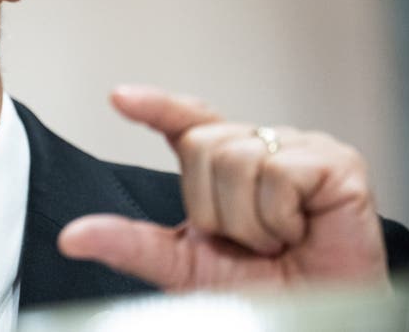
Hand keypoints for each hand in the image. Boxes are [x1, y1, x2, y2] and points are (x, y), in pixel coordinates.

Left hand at [57, 85, 388, 290]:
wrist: (322, 316)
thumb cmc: (262, 292)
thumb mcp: (183, 267)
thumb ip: (130, 245)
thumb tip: (72, 236)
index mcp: (226, 165)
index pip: (185, 122)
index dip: (155, 106)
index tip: (118, 98)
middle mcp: (261, 146)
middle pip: (202, 145)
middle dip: (213, 207)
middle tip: (247, 240)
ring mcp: (300, 148)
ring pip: (236, 159)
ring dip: (248, 220)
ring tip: (275, 240)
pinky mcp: (336, 161)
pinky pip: (277, 174)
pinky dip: (280, 218)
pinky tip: (300, 231)